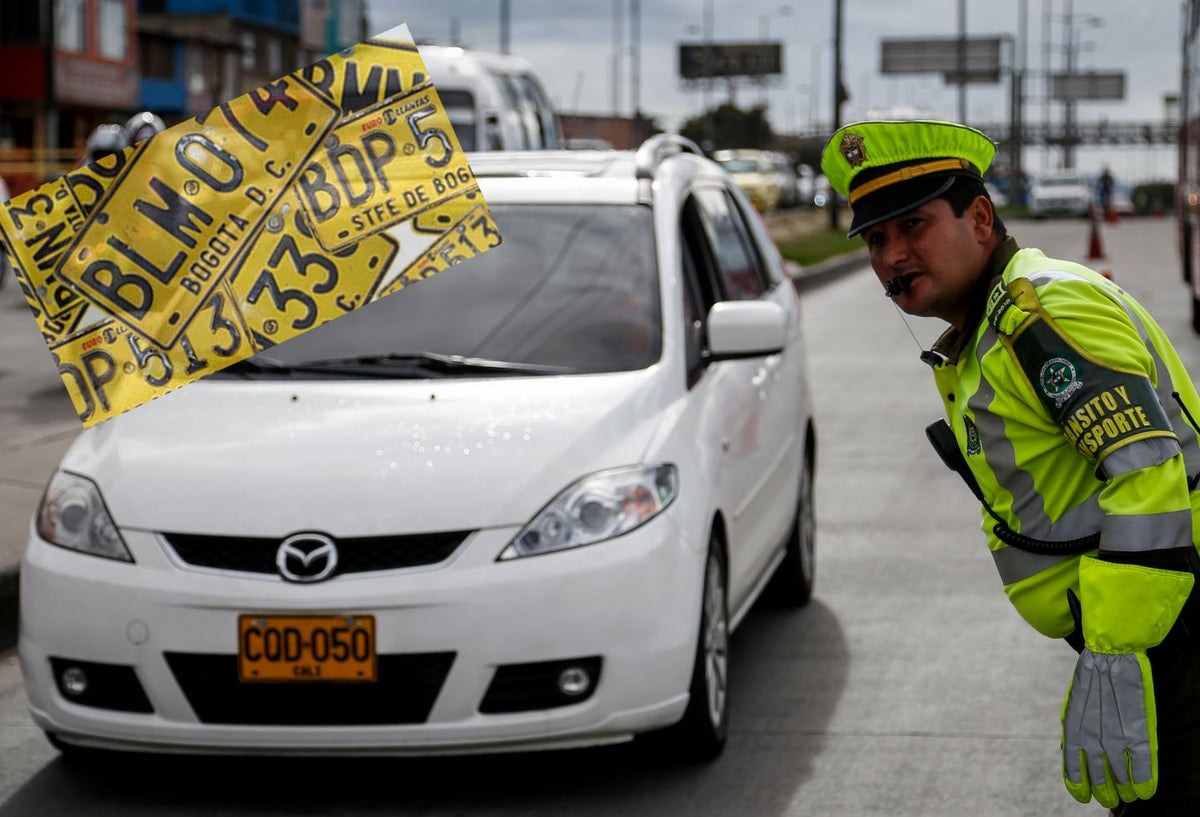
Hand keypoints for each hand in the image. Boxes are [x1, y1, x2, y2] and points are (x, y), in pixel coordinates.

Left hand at [1061, 648, 1157, 806]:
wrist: (1111, 657)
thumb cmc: (1090, 680)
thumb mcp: (1073, 707)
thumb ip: (1073, 731)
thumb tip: (1071, 754)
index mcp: (1073, 732)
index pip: (1073, 771)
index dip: (1079, 787)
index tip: (1084, 797)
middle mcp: (1093, 740)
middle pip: (1100, 780)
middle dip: (1105, 793)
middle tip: (1110, 799)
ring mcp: (1117, 739)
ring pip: (1122, 779)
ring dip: (1125, 790)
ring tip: (1127, 794)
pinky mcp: (1139, 735)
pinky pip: (1144, 769)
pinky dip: (1144, 783)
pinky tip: (1144, 790)